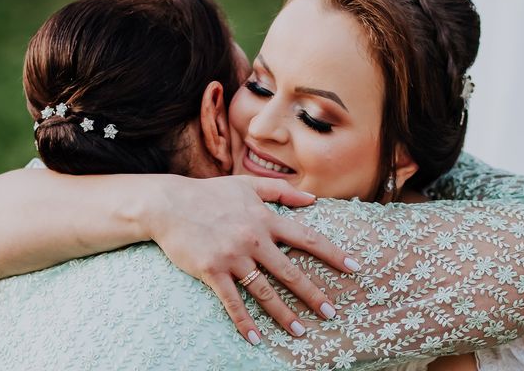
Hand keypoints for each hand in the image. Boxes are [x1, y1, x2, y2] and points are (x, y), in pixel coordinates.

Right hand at [143, 174, 359, 345]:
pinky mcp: (211, 271)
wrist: (170, 204)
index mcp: (265, 218)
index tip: (354, 268)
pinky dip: (244, 321)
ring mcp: (232, 257)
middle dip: (313, 294)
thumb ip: (281, 191)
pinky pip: (231, 301)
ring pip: (264, 291)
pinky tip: (255, 338)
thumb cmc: (210, 193)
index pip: (306, 238)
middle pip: (289, 271)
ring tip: (300, 332)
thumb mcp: (247, 185)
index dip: (332, 253)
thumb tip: (313, 198)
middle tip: (332, 313)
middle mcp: (253, 239)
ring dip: (283, 314)